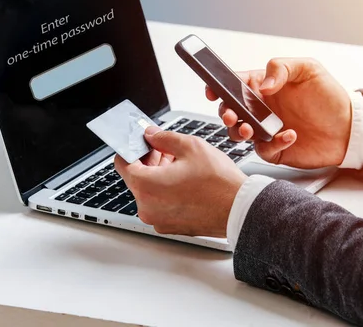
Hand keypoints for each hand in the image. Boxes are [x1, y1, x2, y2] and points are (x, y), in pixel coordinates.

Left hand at [115, 126, 246, 236]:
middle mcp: (146, 207)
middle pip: (135, 177)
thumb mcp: (191, 147)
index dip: (133, 148)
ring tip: (180, 165)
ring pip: (147, 191)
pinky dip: (165, 192)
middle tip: (165, 150)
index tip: (142, 142)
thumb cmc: (219, 182)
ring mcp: (157, 219)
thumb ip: (163, 138)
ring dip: (157, 176)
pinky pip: (158, 204)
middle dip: (148, 161)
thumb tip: (151, 135)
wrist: (240, 209)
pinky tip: (184, 182)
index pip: (122, 163)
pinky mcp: (168, 226)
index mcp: (146, 186)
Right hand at [206, 58, 350, 168]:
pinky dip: (273, 143)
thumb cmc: (330, 97)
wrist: (350, 128)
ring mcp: (266, 130)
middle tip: (231, 115)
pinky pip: (263, 150)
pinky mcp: (275, 149)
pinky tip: (289, 135)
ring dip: (240, 131)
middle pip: (231, 111)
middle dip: (226, 113)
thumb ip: (283, 68)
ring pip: (239, 133)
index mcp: (264, 87)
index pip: (235, 84)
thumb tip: (264, 84)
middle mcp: (262, 109)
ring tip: (251, 128)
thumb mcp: (309, 69)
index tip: (213, 90)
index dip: (219, 87)